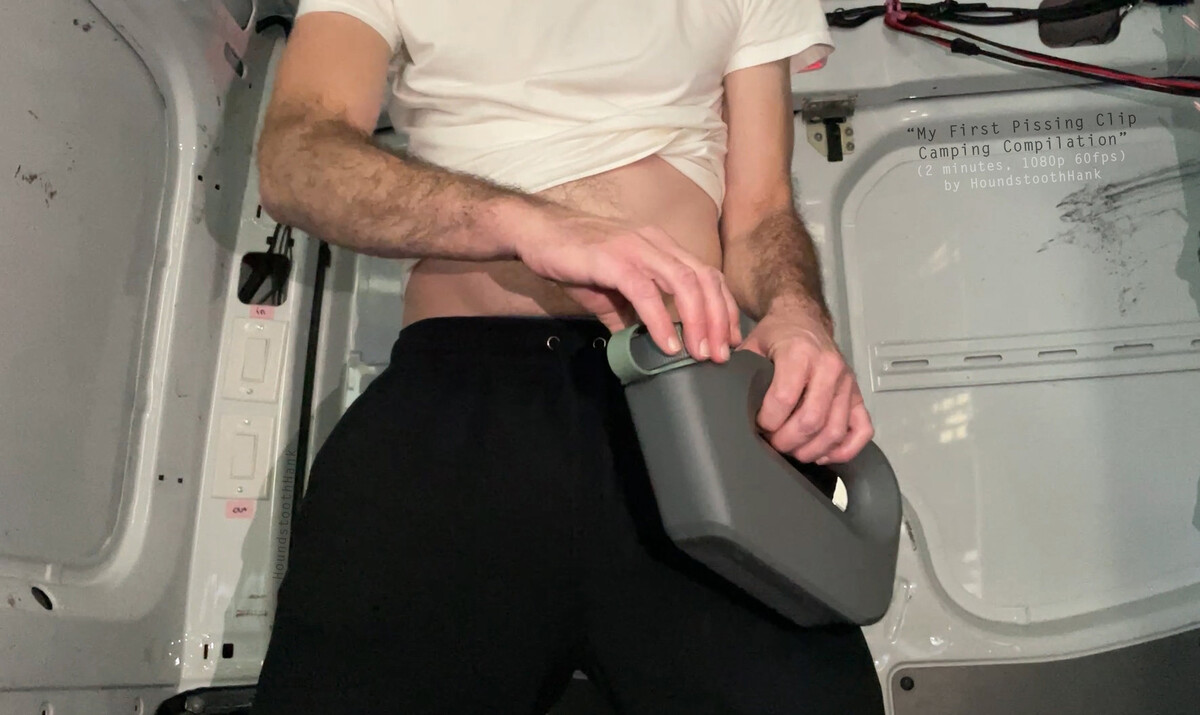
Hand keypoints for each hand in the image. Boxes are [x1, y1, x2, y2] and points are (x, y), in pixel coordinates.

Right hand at [517, 206, 740, 360]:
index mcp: (662, 248)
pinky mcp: (613, 259)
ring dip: (697, 321)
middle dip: (719, 320)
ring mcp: (636, 249)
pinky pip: (645, 291)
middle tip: (721, 355)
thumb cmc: (576, 259)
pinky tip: (666, 344)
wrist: (537, 234)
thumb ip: (632, 318)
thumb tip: (644, 351)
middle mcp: (657, 244)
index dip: (724, 308)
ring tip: (699, 353)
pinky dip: (660, 319)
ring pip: (684, 283)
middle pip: (705, 279)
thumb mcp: (612, 293)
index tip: (729, 340)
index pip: (707, 276)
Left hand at [740, 301, 872, 464]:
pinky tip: (823, 452)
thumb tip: (720, 394)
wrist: (803, 320)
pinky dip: (843, 449)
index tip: (758, 424)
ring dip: (810, 450)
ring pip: (834, 431)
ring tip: (792, 450)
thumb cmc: (779, 334)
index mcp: (800, 352)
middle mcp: (828, 367)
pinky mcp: (858, 396)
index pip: (784, 398)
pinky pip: (861, 431)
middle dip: (786, 441)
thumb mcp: (752, 344)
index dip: (767, 420)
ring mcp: (846, 383)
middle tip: (773, 443)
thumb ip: (738, 369)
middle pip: (811, 420)